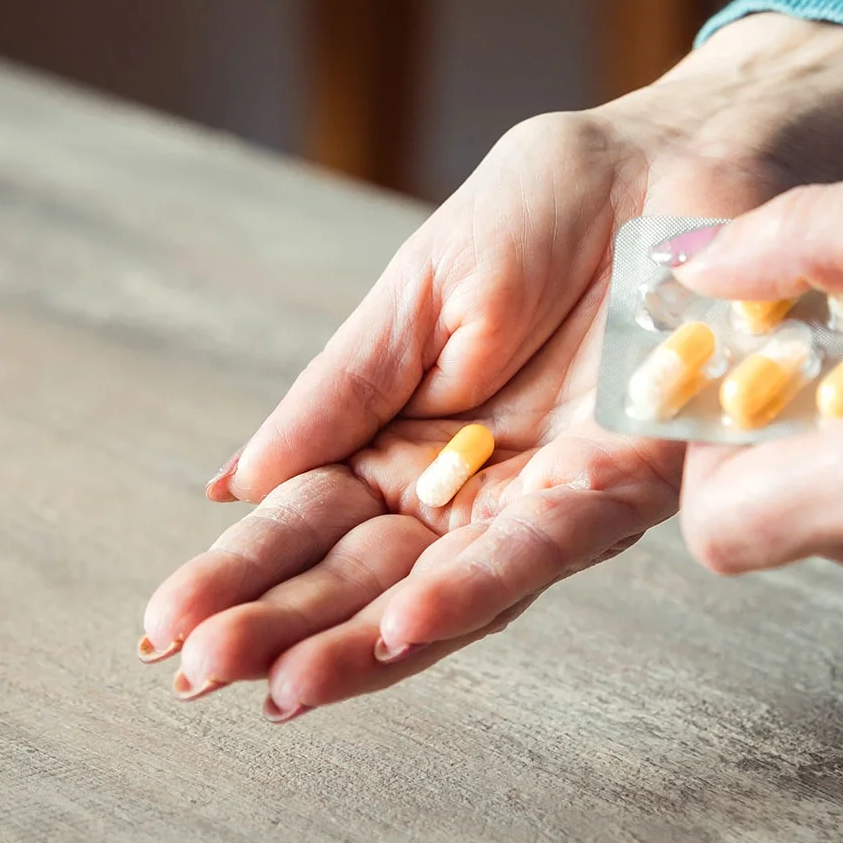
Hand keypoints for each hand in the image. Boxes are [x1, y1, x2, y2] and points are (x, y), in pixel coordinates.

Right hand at [139, 15, 842, 716]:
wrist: (676, 163)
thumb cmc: (554, 209)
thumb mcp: (419, 291)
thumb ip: (341, 390)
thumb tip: (236, 483)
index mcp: (408, 437)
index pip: (309, 522)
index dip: (242, 573)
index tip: (165, 625)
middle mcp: (474, 489)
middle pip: (366, 576)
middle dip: (283, 626)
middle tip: (200, 671)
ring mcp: (547, 499)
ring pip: (446, 591)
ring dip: (364, 639)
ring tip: (283, 680)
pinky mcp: (625, 489)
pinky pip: (542, 553)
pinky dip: (472, 589)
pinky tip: (407, 621)